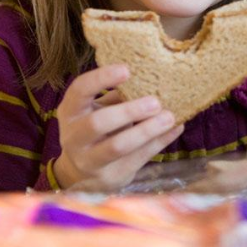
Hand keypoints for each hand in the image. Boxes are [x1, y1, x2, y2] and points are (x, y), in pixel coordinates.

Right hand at [53, 64, 183, 191]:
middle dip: (128, 111)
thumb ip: (117, 96)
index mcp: (70, 111)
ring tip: (169, 117)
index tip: (127, 70)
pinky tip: (176, 128)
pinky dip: (160, 141)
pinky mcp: (111, 176)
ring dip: (146, 131)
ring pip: (117, 146)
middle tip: (155, 102)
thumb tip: (151, 78)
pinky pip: (138, 158)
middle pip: (97, 123)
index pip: (80, 90)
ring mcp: (90, 160)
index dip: (101, 78)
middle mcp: (74, 137)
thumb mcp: (98, 109)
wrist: (81, 173)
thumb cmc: (94, 129)